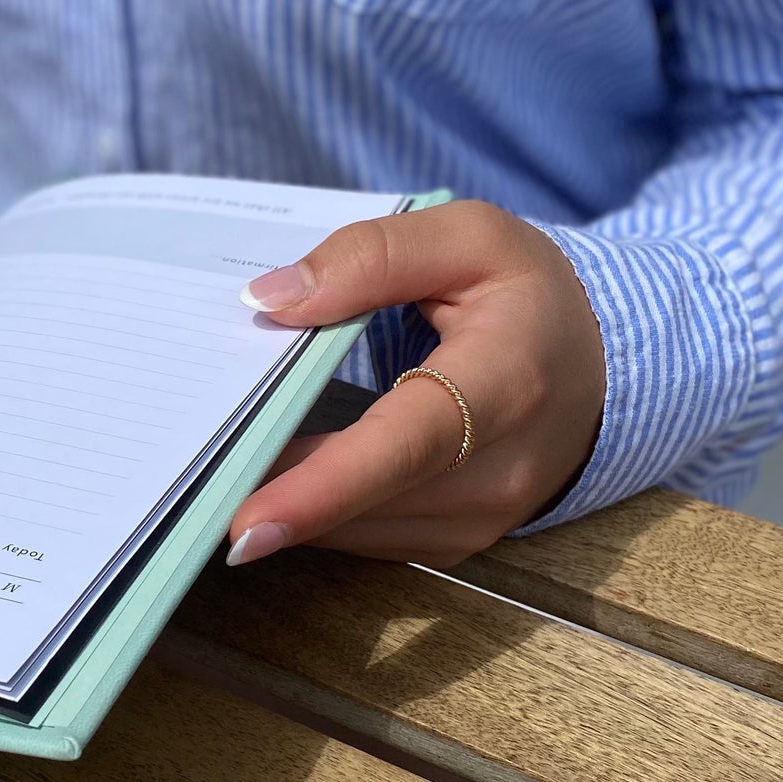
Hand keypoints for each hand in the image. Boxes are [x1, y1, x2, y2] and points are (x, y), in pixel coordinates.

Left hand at [226, 200, 606, 569]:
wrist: (602, 367)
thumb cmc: (529, 294)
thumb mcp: (469, 237)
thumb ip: (371, 256)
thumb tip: (269, 301)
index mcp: (506, 383)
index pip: (406, 445)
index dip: (323, 487)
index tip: (244, 524)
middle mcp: (498, 473)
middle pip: (364, 500)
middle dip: (271, 493)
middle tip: (180, 480)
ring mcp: (479, 522)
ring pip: (354, 531)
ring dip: (285, 504)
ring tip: (214, 465)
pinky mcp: (454, 544)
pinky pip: (363, 537)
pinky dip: (314, 512)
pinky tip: (270, 475)